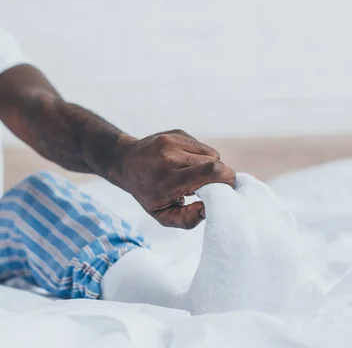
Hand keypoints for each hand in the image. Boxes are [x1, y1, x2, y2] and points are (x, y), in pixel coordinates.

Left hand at [111, 129, 235, 229]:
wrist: (125, 163)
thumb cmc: (147, 193)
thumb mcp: (162, 215)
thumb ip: (187, 219)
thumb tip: (209, 210)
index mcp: (167, 180)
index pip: (210, 172)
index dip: (226, 180)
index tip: (226, 190)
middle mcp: (169, 157)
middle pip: (214, 162)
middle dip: (220, 175)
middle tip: (212, 186)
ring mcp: (172, 141)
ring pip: (211, 153)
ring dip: (210, 165)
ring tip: (195, 174)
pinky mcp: (176, 132)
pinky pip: (202, 146)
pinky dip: (201, 157)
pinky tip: (187, 163)